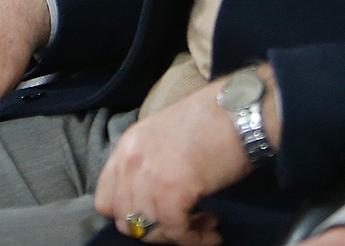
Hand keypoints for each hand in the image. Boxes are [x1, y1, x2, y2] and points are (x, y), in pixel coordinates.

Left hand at [93, 66, 279, 245]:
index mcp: (126, 146)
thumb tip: (153, 200)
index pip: (105, 200)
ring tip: (205, 225)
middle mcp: (130, 162)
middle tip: (184, 223)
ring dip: (178, 235)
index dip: (129, 215)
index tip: (156, 216)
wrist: (239, 110)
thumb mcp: (164, 137)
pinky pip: (175, 231)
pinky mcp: (172, 190)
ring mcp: (148, 176)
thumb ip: (149, 164)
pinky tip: (213, 231)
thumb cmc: (211, 121)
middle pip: (124, 221)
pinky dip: (195, 239)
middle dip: (155, 230)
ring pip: (149, 232)